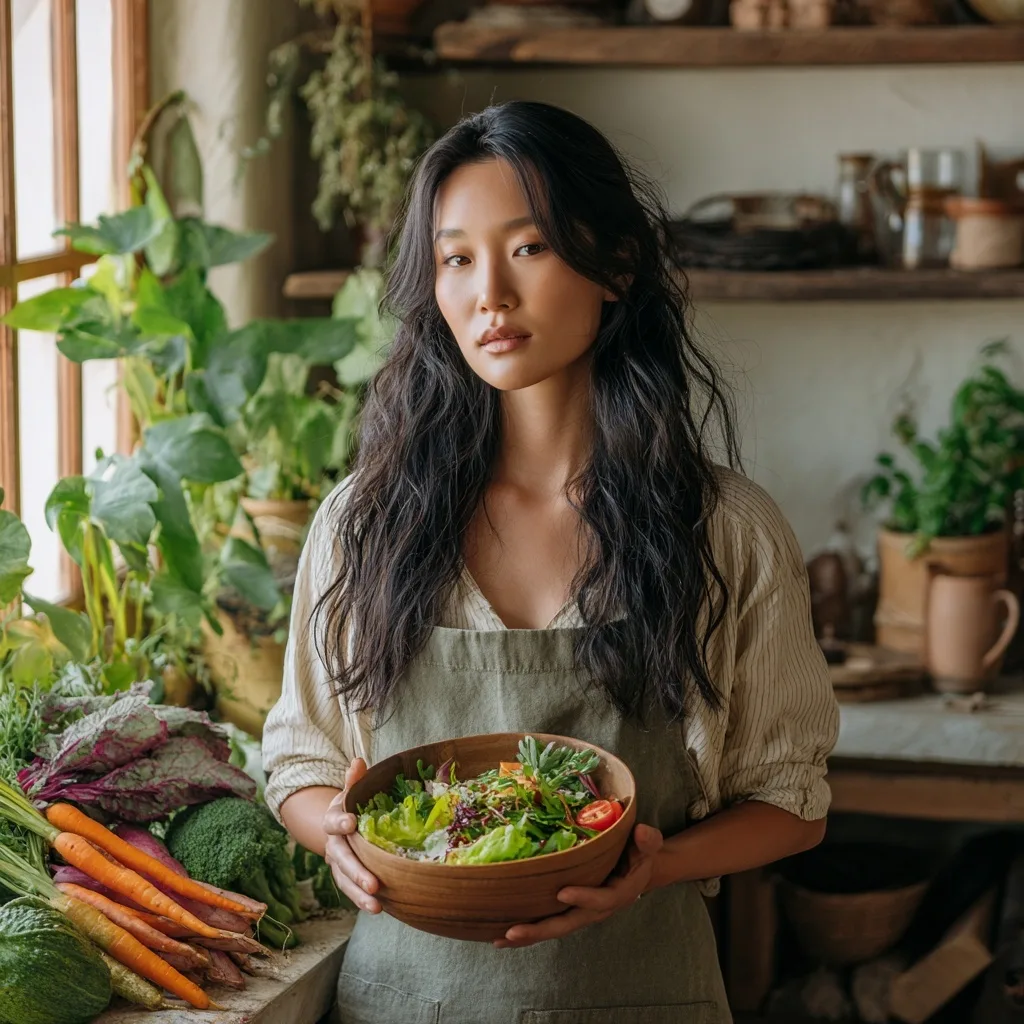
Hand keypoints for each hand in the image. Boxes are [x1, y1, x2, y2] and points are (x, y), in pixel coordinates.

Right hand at [322, 758, 381, 913]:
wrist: (340, 825)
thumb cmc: (352, 805)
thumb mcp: (353, 791)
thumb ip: (355, 779)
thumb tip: (359, 761)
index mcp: (334, 820)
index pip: (333, 821)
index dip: (340, 822)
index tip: (350, 823)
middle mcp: (332, 844)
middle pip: (340, 859)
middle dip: (356, 871)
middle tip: (373, 884)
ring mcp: (337, 863)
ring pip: (344, 881)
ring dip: (358, 894)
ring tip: (376, 906)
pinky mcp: (345, 877)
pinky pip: (351, 890)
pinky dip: (362, 900)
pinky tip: (381, 909)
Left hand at [493, 824, 663, 948]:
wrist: (638, 869)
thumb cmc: (639, 853)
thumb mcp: (647, 847)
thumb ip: (647, 841)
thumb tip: (642, 832)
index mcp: (618, 894)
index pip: (600, 899)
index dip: (583, 898)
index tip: (562, 893)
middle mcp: (597, 909)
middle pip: (569, 923)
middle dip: (542, 929)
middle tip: (514, 932)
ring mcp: (582, 912)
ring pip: (555, 927)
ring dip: (529, 934)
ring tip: (500, 939)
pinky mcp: (571, 910)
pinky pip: (550, 922)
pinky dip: (528, 930)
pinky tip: (501, 935)